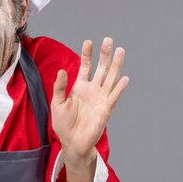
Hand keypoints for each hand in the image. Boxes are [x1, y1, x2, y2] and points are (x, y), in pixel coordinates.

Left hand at [51, 37, 128, 165]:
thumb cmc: (63, 124)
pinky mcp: (106, 109)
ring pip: (110, 78)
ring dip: (116, 65)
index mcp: (79, 87)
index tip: (88, 41)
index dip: (87, 55)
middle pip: (101, 69)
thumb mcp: (57, 103)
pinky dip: (119, 87)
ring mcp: (100, 99)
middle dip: (104, 55)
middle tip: (108, 39)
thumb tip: (62, 70)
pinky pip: (114, 96)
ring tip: (120, 51)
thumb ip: (60, 87)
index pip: (85, 67)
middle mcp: (92, 90)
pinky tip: (125, 77)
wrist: (72, 142)